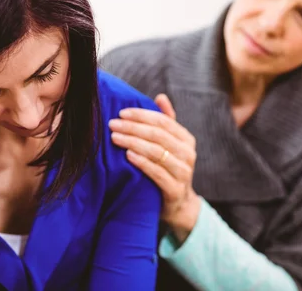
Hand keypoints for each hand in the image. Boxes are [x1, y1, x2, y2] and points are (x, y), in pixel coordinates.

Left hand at [109, 94, 200, 235]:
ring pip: (157, 152)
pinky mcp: (175, 190)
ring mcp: (184, 172)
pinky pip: (157, 173)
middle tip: (112, 124)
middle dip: (133, 128)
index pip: (163, 121)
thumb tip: (160, 97)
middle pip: (158, 135)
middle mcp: (188, 153)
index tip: (121, 112)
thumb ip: (166, 121)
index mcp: (186, 139)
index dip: (142, 115)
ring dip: (133, 142)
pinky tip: (127, 155)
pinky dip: (141, 162)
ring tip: (115, 138)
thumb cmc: (168, 168)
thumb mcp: (170, 145)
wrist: (178, 204)